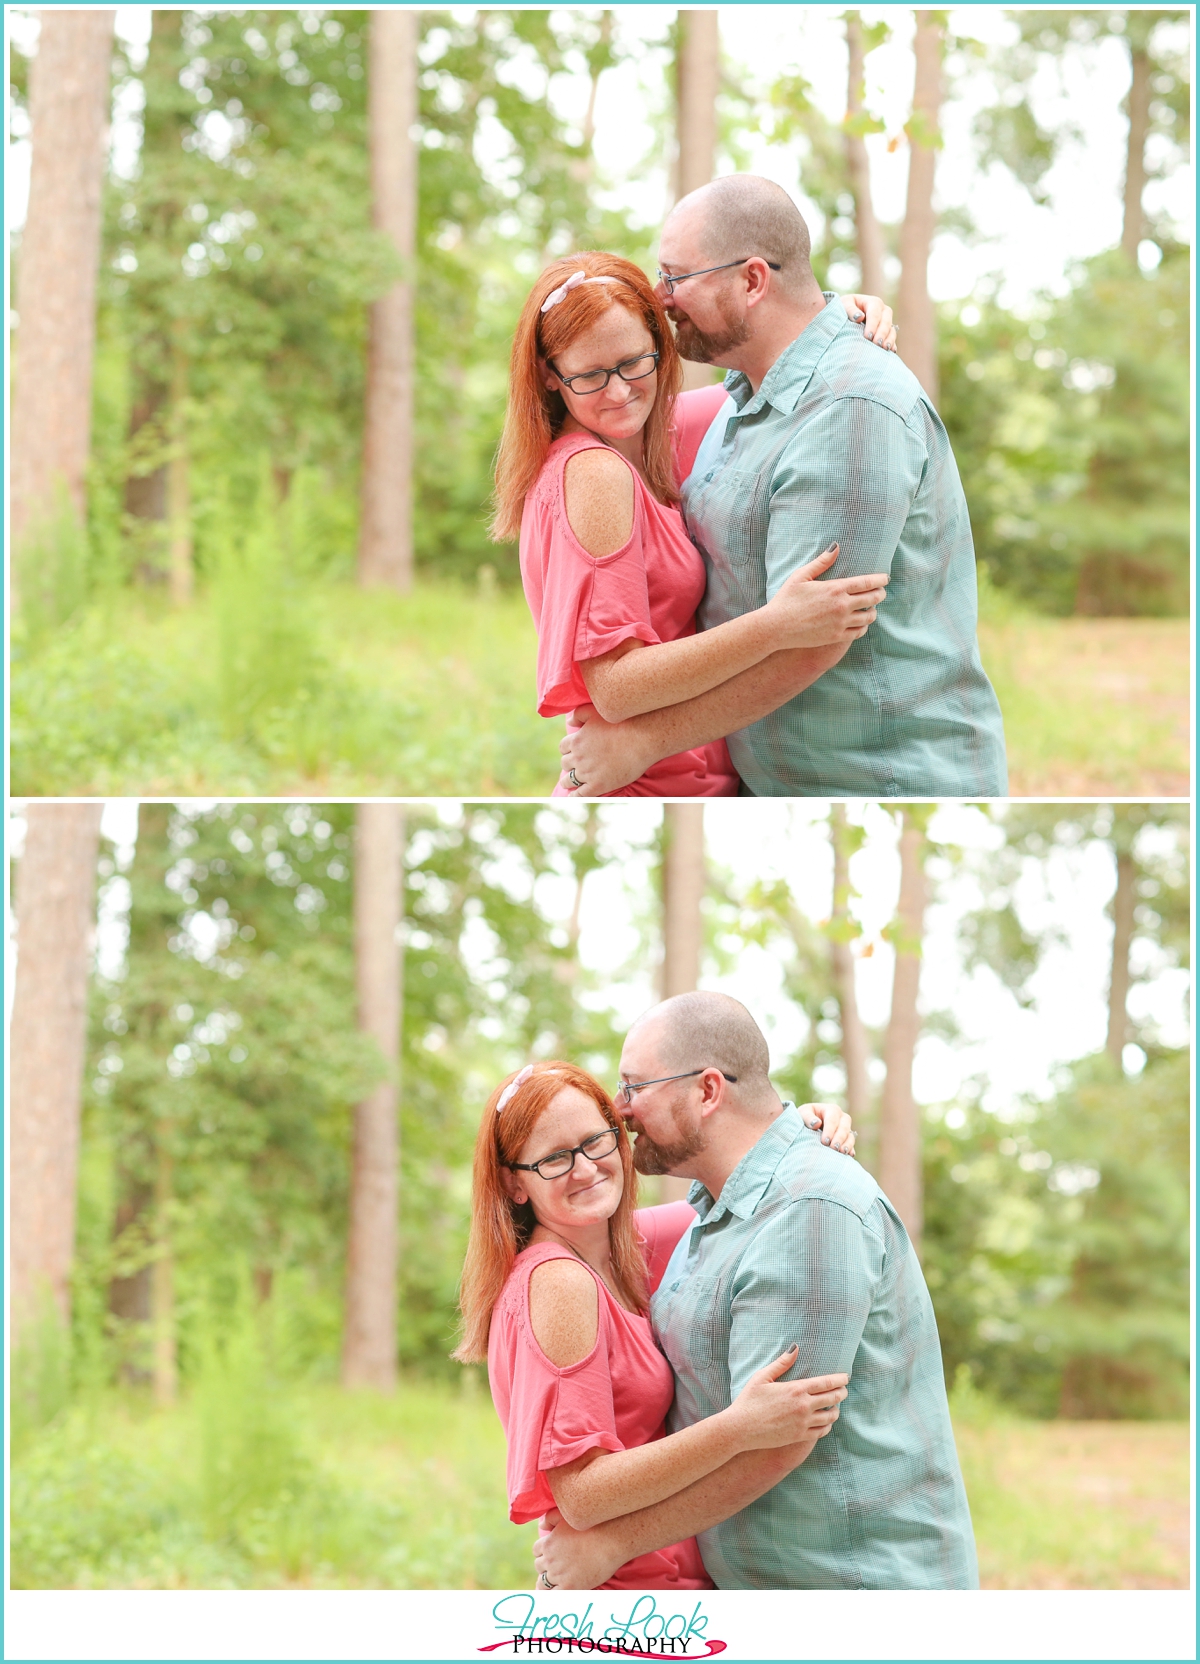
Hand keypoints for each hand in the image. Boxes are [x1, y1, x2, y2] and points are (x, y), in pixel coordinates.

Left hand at [533, 1508, 624, 1590]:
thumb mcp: (567, 1516)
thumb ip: (550, 1518)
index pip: (536, 1551)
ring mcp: (558, 1574)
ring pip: (543, 1583)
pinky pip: (553, 1596)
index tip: (551, 1555)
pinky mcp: (569, 1587)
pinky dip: (552, 1596)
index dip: (543, 1552)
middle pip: (539, 1566)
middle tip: (556, 1568)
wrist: (609, 1540)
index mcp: (548, 1542)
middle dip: (546, 1567)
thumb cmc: (591, 1525)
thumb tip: (541, 1524)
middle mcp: (550, 1559)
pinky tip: (557, 1594)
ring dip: (546, 1583)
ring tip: (554, 1584)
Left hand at [559, 705, 657, 796]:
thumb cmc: (622, 722)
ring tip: (570, 783)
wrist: (642, 739)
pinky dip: (574, 795)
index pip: (563, 747)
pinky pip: (579, 794)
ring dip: (568, 781)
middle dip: (570, 764)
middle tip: (576, 766)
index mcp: (577, 740)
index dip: (568, 750)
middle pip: (565, 763)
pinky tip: (574, 796)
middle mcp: (578, 757)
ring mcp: (587, 772)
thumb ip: (579, 715)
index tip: (573, 752)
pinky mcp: (598, 785)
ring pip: (568, 780)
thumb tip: (569, 721)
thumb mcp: (596, 712)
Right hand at [724, 1351, 848, 1451]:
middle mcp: (803, 1406)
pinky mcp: (799, 1437)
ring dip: (836, 1410)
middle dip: (842, 1393)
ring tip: (835, 1406)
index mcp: (796, 1389)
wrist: (740, 1429)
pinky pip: (822, 1432)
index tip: (846, 1377)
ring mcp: (803, 1423)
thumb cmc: (749, 1400)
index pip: (826, 1383)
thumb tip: (795, 1348)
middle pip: (832, 1398)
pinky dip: (828, 1425)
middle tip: (844, 1390)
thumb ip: (781, 1363)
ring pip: (830, 1416)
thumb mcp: (762, 1377)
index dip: (839, 1379)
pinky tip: (826, 1421)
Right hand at [765, 546, 888, 648]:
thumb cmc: (786, 599)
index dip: (880, 580)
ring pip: (868, 617)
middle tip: (881, 592)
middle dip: (880, 594)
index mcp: (835, 588)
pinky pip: (859, 632)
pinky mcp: (836, 637)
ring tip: (871, 608)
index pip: (867, 582)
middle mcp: (842, 606)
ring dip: (873, 611)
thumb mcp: (801, 576)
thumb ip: (821, 562)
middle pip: (872, 599)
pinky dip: (864, 626)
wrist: (776, 627)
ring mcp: (840, 623)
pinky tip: (861, 623)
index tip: (885, 578)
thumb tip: (836, 547)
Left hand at [799, 1103, 855, 1155]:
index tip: (824, 1141)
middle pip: (844, 1126)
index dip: (829, 1130)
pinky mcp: (847, 1138)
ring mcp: (846, 1128)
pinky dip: (851, 1149)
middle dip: (840, 1137)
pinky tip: (849, 1155)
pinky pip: (851, 1143)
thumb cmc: (805, 1117)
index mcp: (831, 1110)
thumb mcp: (803, 1113)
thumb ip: (808, 1117)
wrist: (808, 1124)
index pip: (832, 1120)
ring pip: (850, 1135)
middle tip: (834, 1147)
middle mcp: (841, 1118)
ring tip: (842, 1152)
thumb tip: (817, 1124)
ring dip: (847, 1144)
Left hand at [842, 293, 898, 351]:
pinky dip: (892, 344)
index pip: (875, 314)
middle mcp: (883, 311)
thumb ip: (850, 309)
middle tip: (877, 343)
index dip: (872, 325)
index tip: (868, 336)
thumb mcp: (844, 304)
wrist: (847, 312)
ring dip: (889, 339)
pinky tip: (891, 351)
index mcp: (873, 302)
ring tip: (884, 348)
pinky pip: (892, 337)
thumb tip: (859, 317)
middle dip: (882, 333)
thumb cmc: (845, 307)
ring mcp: (886, 321)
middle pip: (886, 321)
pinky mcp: (887, 331)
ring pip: (891, 329)